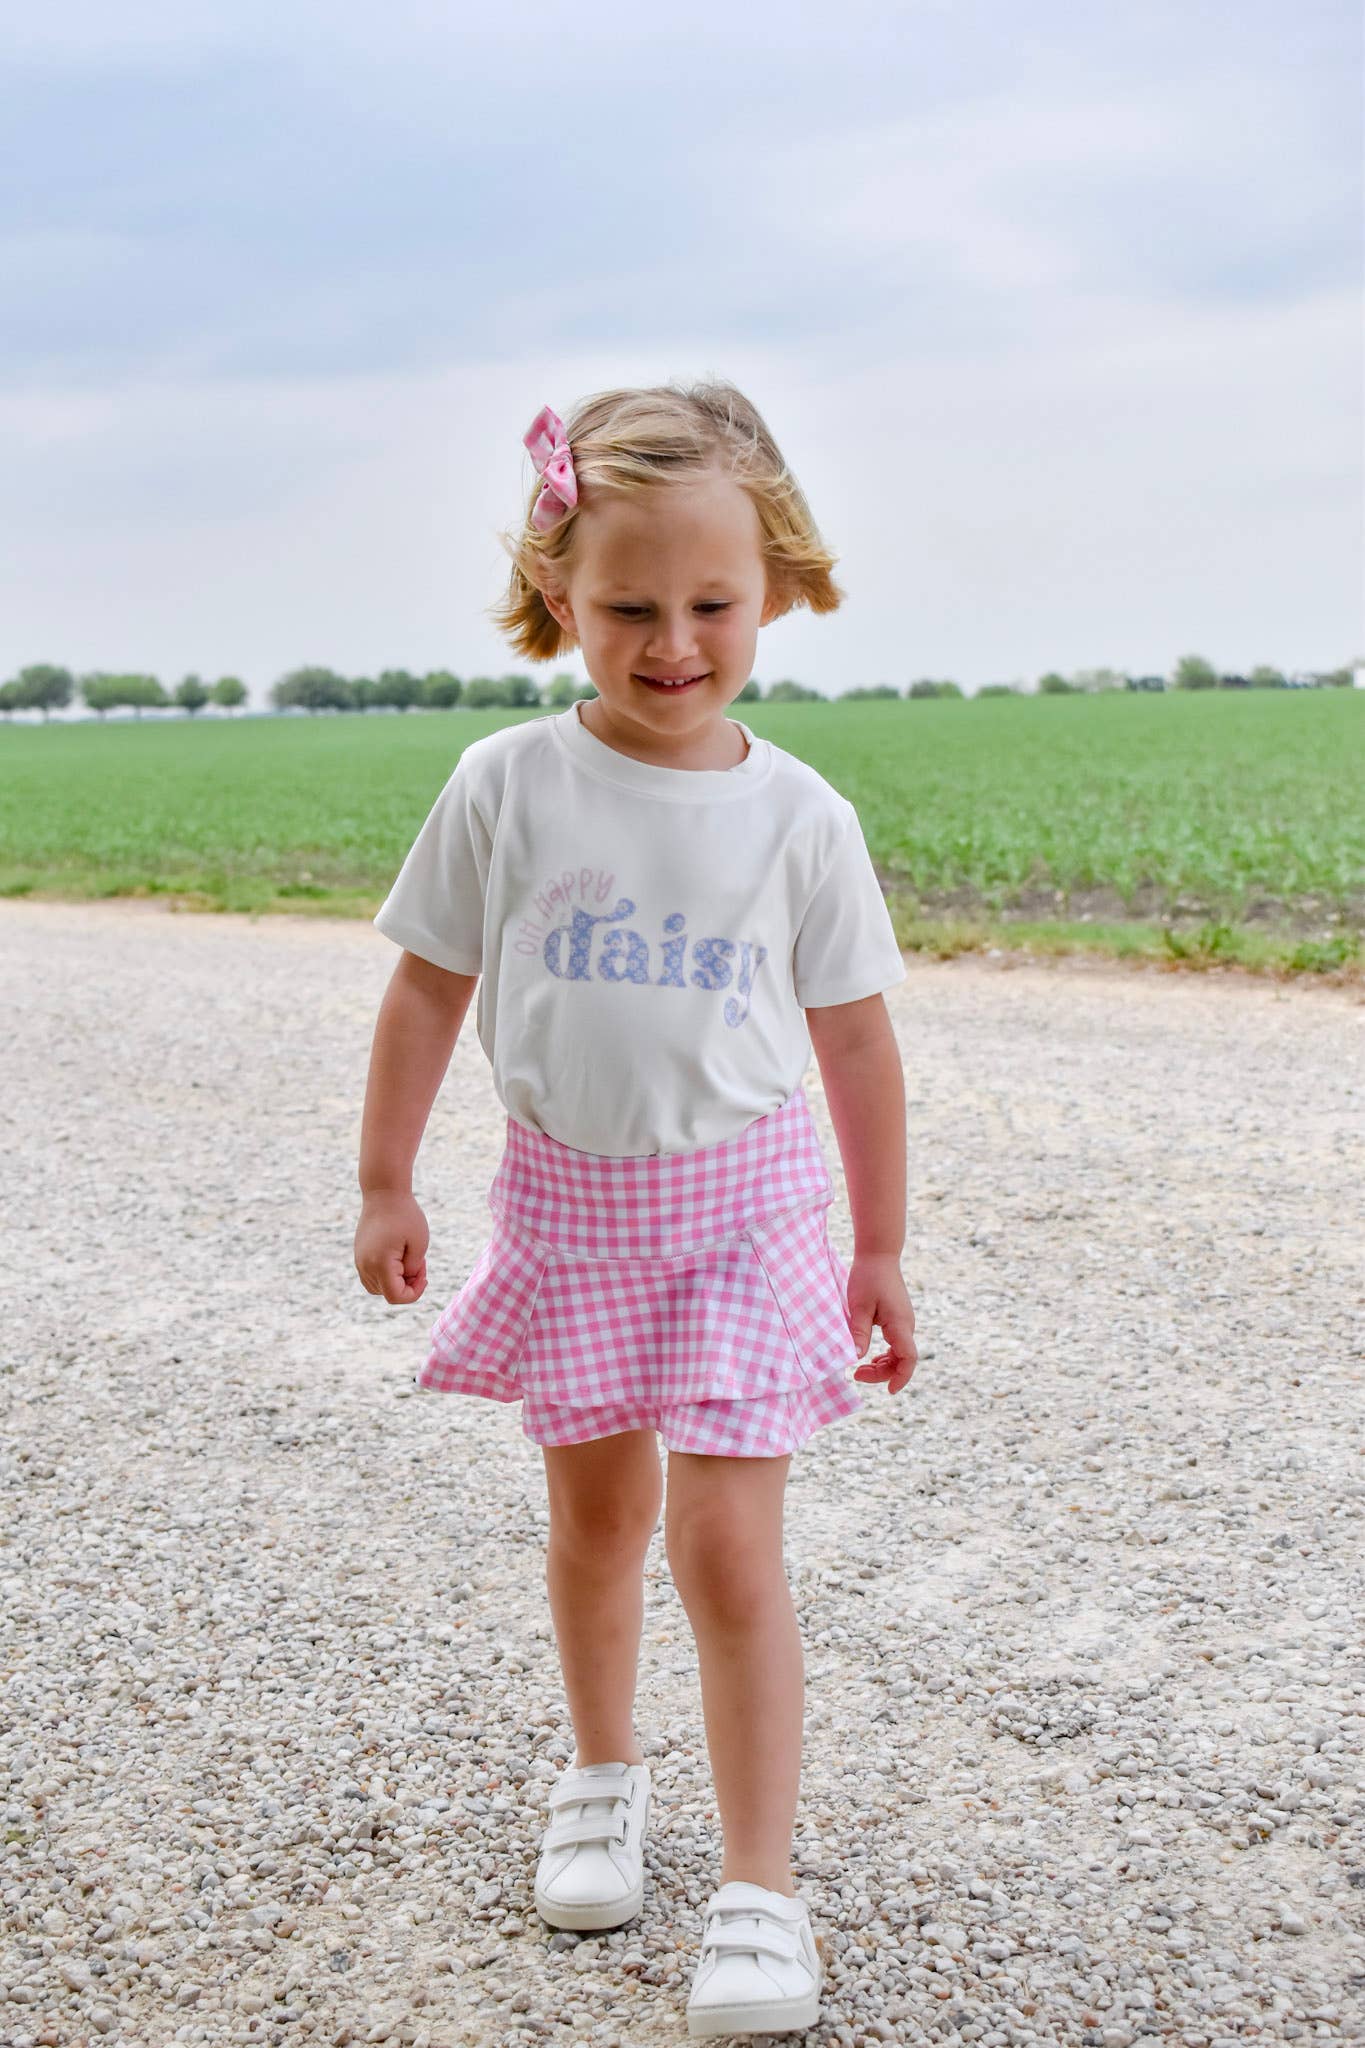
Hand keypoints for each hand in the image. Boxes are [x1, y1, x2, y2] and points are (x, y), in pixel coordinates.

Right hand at [355, 1190, 429, 1303]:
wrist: (384, 1193)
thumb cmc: (405, 1216)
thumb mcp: (419, 1244)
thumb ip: (412, 1270)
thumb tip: (404, 1281)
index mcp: (380, 1264)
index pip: (395, 1297)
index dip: (414, 1293)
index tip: (424, 1274)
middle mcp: (365, 1266)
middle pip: (387, 1294)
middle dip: (407, 1285)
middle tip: (419, 1262)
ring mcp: (359, 1261)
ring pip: (378, 1288)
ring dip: (396, 1281)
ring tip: (408, 1258)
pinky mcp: (359, 1255)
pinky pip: (371, 1277)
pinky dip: (386, 1274)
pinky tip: (399, 1256)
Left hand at [845, 1251, 917, 1394]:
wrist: (879, 1255)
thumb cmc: (868, 1277)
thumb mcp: (858, 1306)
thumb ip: (859, 1333)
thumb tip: (857, 1358)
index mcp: (900, 1324)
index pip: (908, 1359)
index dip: (901, 1377)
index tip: (889, 1391)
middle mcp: (906, 1325)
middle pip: (902, 1360)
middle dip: (882, 1373)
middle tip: (857, 1375)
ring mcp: (904, 1322)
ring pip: (899, 1354)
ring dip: (883, 1365)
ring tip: (861, 1370)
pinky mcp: (898, 1319)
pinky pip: (896, 1344)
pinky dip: (885, 1355)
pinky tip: (871, 1358)